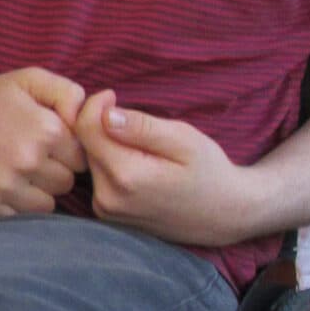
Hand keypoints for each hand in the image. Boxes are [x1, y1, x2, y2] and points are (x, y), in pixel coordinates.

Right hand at [0, 66, 87, 215]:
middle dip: (56, 171)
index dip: (68, 151)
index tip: (52, 143)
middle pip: (66, 183)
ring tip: (20, 170)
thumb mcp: (32, 79)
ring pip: (47, 204)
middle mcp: (29, 161)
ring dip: (39, 191)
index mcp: (47, 131)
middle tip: (34, 156)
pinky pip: (20, 216)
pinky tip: (4, 181)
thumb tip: (90, 120)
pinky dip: (16, 203)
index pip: (82, 158)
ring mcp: (7, 186)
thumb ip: (70, 93)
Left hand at [76, 92, 257, 247]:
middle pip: (85, 145)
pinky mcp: (107, 215)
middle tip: (135, 122)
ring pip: (90, 160)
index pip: (86, 128)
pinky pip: (98, 177)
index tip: (113, 95)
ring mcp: (106, 211)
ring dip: (108, 145)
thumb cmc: (209, 172)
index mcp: (127, 177)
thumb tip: (106, 114)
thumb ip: (142, 127)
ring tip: (142, 146)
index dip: (95, 105)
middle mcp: (109, 199)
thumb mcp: (184, 140)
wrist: (223, 215)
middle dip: (102, 126)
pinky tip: (138, 164)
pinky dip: (111, 163)